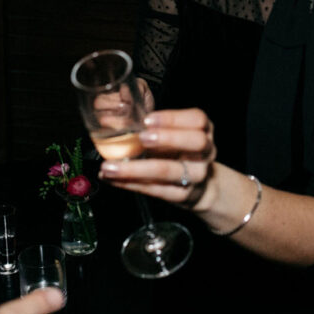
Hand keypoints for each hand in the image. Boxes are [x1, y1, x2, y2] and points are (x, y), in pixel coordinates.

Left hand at [99, 107, 215, 206]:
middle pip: (196, 142)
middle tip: (141, 137)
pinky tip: (113, 179)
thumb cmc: (179, 152)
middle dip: (168, 138)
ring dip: (137, 168)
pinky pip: (156, 190)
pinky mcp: (182, 195)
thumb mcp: (172, 135)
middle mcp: (205, 152)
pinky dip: (131, 184)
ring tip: (111, 166)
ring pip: (170, 171)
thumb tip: (107, 120)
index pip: (198, 119)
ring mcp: (196, 175)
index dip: (173, 118)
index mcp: (204, 131)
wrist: (199, 187)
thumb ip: (149, 127)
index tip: (147, 120)